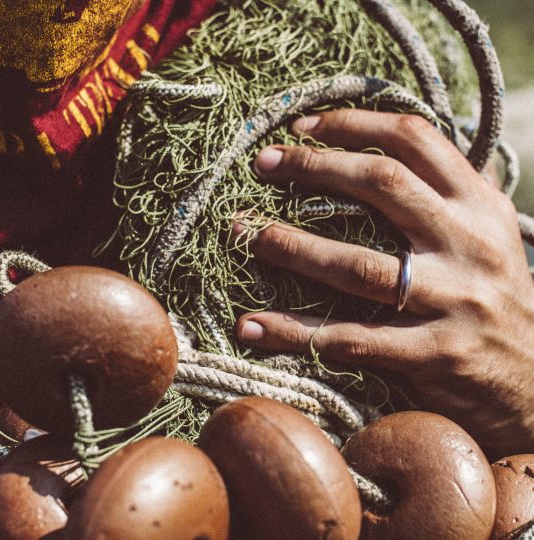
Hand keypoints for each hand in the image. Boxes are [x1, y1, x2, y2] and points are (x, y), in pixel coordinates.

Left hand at [234, 109, 533, 455]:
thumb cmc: (498, 298)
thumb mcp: (491, 234)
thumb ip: (454, 192)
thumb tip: (407, 145)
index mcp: (480, 206)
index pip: (415, 141)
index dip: (354, 125)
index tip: (303, 126)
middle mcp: (469, 244)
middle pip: (382, 186)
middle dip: (315, 168)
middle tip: (262, 164)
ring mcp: (455, 300)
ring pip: (359, 266)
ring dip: (295, 247)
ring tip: (249, 236)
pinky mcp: (435, 354)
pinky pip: (352, 340)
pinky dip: (296, 332)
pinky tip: (252, 326)